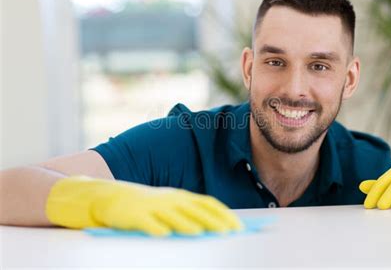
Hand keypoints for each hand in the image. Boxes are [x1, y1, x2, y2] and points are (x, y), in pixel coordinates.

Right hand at [46, 176, 242, 235]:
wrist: (111, 197)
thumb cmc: (147, 205)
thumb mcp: (170, 205)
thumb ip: (189, 214)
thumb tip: (214, 227)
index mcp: (180, 196)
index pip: (208, 204)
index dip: (224, 214)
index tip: (238, 226)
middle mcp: (170, 199)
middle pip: (195, 210)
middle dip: (213, 221)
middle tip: (228, 232)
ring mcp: (152, 206)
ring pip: (173, 216)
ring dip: (187, 224)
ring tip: (200, 233)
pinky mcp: (135, 215)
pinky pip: (147, 222)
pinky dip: (156, 228)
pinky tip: (165, 234)